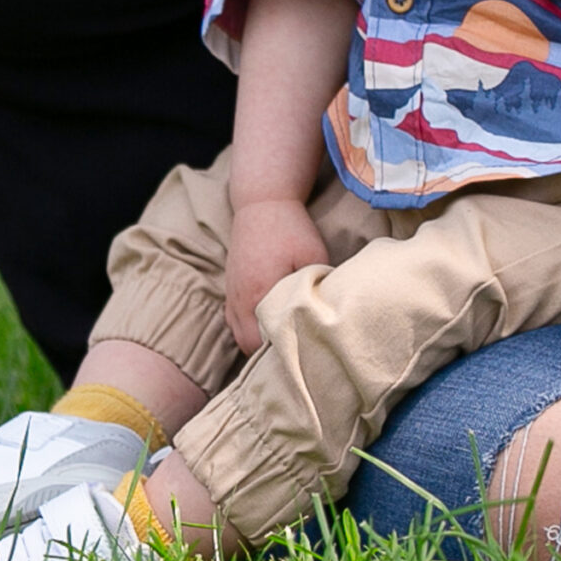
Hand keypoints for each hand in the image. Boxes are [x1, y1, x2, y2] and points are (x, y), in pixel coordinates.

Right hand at [225, 198, 328, 354]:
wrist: (262, 202)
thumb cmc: (289, 228)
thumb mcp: (313, 255)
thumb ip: (318, 287)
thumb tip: (330, 312)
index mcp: (259, 292)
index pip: (262, 342)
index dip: (281, 354)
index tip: (301, 358)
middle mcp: (240, 298)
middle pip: (246, 345)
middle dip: (267, 355)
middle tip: (293, 356)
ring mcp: (231, 293)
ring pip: (237, 334)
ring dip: (255, 343)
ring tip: (281, 345)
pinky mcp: (230, 287)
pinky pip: (234, 321)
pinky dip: (247, 329)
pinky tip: (266, 327)